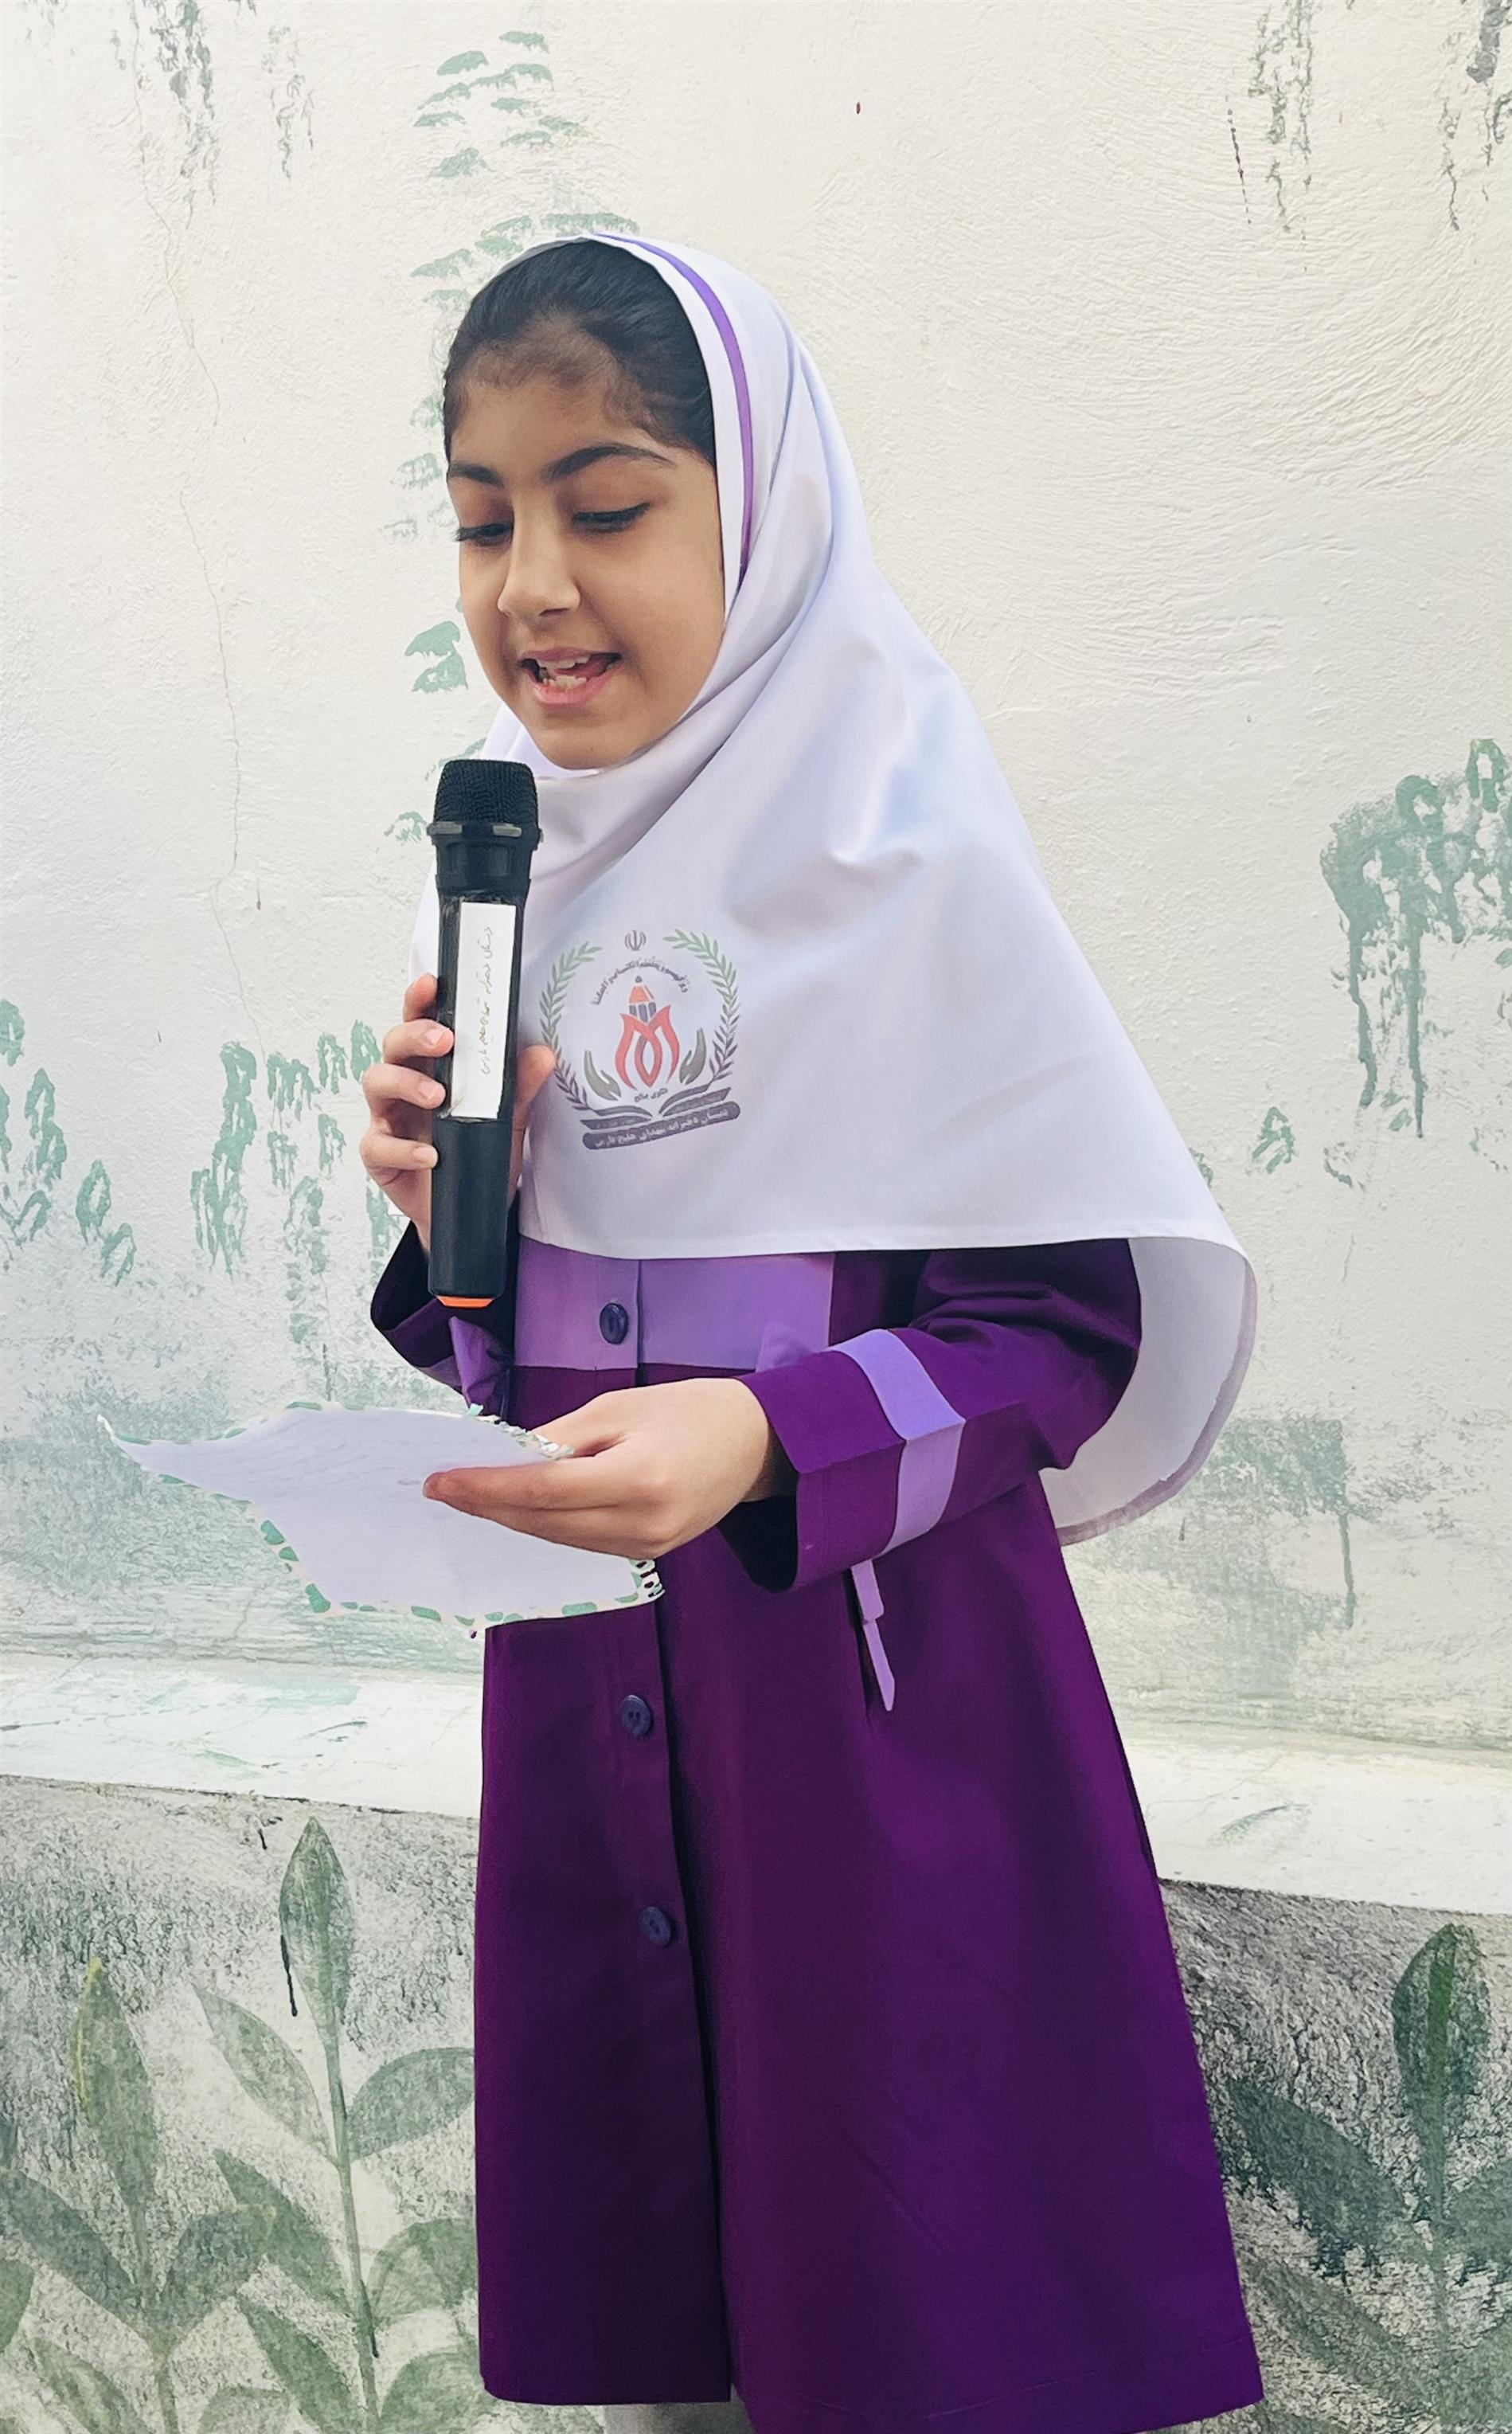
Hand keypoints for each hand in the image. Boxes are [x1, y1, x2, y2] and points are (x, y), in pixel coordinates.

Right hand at [358, 971, 555, 1252]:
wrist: (470, 1212)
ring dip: (406, 1083)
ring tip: (438, 1098)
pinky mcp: (379, 1154)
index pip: (420, 1023)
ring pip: (376, 1082)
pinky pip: (378, 1144)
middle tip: (444, 1041)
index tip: (431, 983)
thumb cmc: (481, 1154)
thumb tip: (542, 1055)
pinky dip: (404, 1148)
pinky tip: (431, 1155)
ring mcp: (388, 1117)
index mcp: (433, 1066)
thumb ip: (521, 1088)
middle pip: (393, 1045)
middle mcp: (405, 1084)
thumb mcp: (509, 1120)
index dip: (420, 1000)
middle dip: (414, 1036)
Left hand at [422, 1378, 795, 1559]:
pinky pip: (582, 1544)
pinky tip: (520, 1510)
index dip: (486, 1490)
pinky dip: (547, 1527)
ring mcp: (648, 1546)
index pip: (543, 1490)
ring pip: (559, 1540)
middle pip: (544, 1523)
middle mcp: (642, 1522)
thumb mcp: (619, 1407)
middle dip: (489, 1507)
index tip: (441, 1482)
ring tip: (472, 1497)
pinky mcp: (649, 1553)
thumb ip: (561, 1437)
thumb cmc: (688, 1410)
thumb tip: (507, 1461)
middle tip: (444, 1489)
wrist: (755, 1442)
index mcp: (638, 1476)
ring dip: (513, 1520)